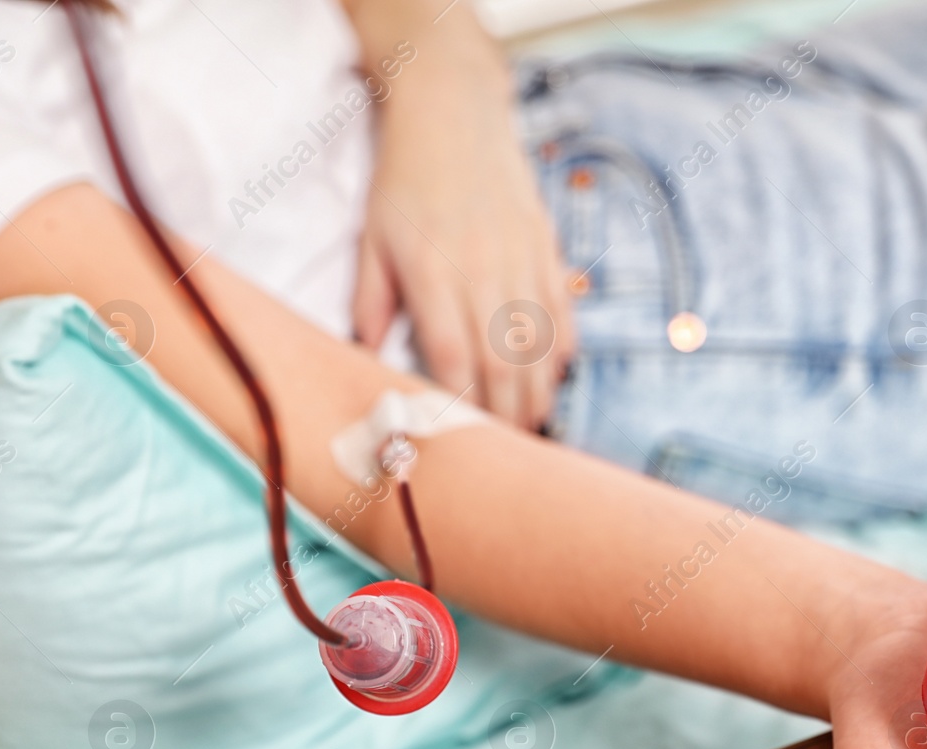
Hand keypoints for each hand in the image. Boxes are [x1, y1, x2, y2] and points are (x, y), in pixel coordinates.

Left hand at [351, 42, 576, 429]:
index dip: (462, 408)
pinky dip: (561, 351)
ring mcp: (521, 261)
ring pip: (538, 346)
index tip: (464, 445)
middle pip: (503, 364)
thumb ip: (370, 302)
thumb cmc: (405, 180)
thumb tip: (364, 360)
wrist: (454, 112)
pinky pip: (562, 311)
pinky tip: (555, 377)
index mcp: (434, 274)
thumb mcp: (372, 238)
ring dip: (538, 394)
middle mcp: (483, 272)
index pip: (453, 360)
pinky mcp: (546, 249)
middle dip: (507, 417)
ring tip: (534, 428)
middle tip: (507, 457)